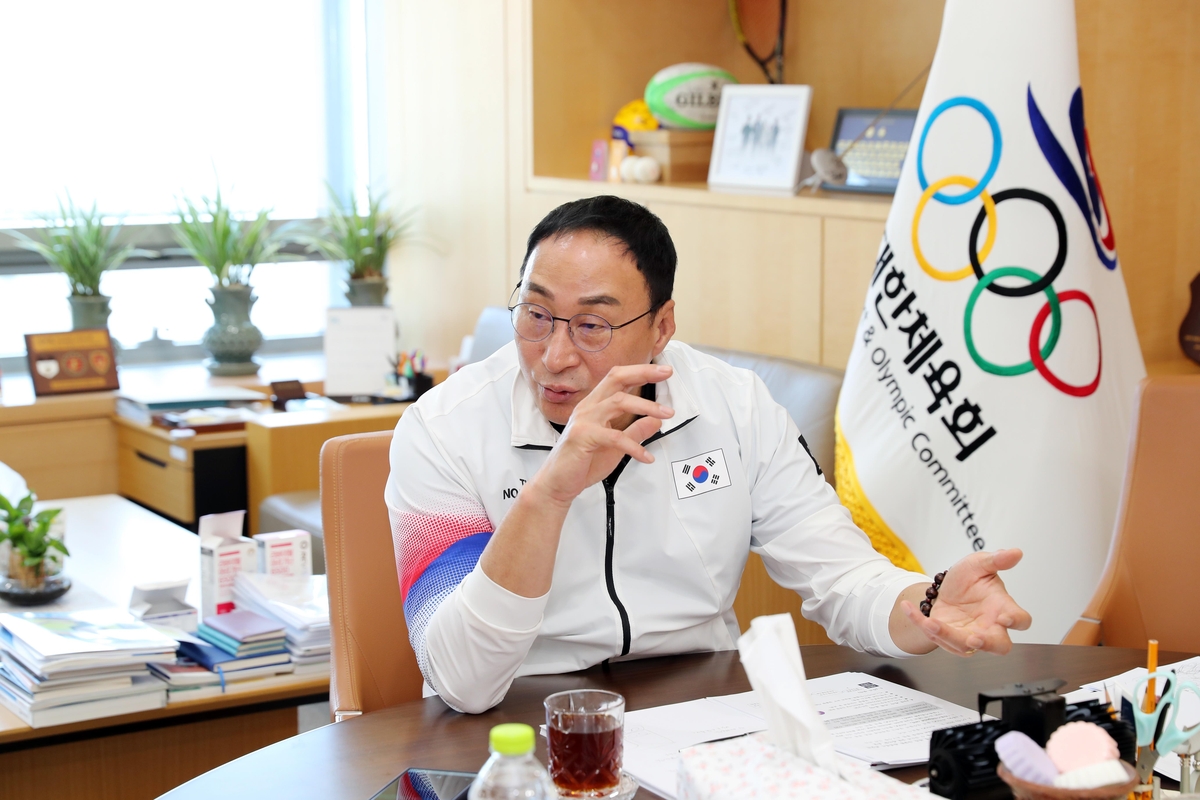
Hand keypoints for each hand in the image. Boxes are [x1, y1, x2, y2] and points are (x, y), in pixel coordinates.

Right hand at [531, 363, 674, 507]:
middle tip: (666, 373)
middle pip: (616, 378)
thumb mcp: (616, 446)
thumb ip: (634, 432)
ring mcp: (583, 420)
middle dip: (643, 373)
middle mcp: (588, 407)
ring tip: (666, 415)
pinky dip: (634, 446)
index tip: (663, 370)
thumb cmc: (581, 463)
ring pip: (618, 402)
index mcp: (594, 405)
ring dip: (646, 406)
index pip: (617, 378)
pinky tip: (646, 456)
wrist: (557, 484)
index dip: (640, 371)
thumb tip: (656, 421)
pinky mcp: (582, 437)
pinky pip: (614, 437)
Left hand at [900, 549, 1031, 655]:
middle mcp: (989, 627)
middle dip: (988, 644)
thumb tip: (1016, 552)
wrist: (946, 587)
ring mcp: (968, 635)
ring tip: (932, 623)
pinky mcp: (946, 637)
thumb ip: (996, 560)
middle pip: (999, 646)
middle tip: (975, 639)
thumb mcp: (979, 564)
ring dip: (947, 636)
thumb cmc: (970, 579)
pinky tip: (907, 607)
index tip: (1005, 617)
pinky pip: (934, 635)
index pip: (1020, 619)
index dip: (1016, 621)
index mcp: (1002, 607)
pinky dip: (918, 622)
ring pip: (963, 646)